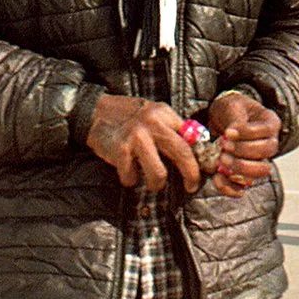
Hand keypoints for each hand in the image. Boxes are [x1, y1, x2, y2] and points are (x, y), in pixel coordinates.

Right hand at [86, 95, 201, 193]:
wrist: (96, 112)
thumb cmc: (129, 117)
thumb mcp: (154, 114)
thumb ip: (171, 128)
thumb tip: (195, 149)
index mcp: (165, 113)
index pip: (191, 137)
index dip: (199, 157)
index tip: (202, 171)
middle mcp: (153, 123)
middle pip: (182, 153)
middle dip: (191, 175)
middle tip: (191, 186)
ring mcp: (137, 136)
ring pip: (159, 174)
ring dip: (157, 184)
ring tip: (152, 183)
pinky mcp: (120, 150)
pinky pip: (132, 177)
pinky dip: (130, 179)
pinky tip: (127, 172)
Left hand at [206, 93, 280, 196]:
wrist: (222, 120)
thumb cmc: (230, 110)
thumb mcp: (233, 106)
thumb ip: (235, 118)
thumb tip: (232, 133)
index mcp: (270, 123)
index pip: (267, 131)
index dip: (248, 133)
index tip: (228, 132)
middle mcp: (269, 143)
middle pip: (267, 152)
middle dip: (244, 151)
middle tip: (224, 146)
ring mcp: (259, 160)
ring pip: (259, 172)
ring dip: (239, 168)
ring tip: (221, 159)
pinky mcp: (245, 174)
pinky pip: (242, 187)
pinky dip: (230, 186)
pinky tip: (217, 177)